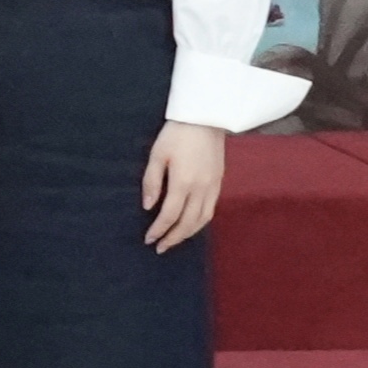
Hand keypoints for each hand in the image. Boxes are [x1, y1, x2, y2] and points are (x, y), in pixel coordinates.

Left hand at [141, 120, 227, 251]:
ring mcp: (213, 186)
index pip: (170, 215)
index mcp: (184, 182)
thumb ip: (152, 181)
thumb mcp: (157, 154)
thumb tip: (148, 207)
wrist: (206, 119)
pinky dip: (200, 222)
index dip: (159, 230)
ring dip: (188, 233)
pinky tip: (191, 225)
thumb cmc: (176, 134)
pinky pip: (211, 210)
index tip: (149, 239)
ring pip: (202, 219)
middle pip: (188, 222)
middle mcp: (201, 188)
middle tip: (160, 248)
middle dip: (173, 238)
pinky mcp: (219, 182)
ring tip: (174, 240)